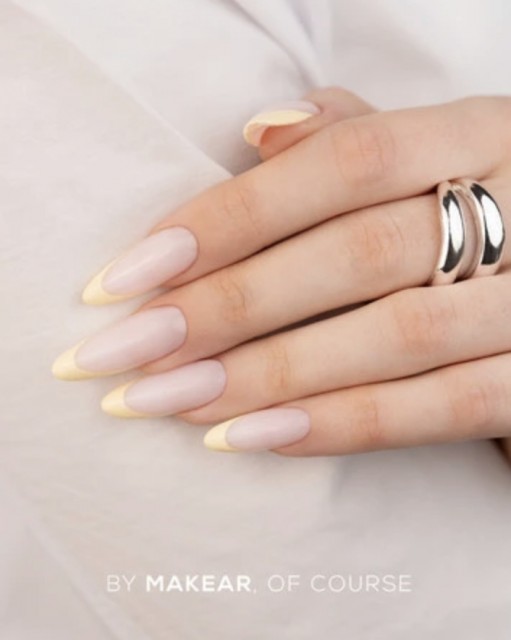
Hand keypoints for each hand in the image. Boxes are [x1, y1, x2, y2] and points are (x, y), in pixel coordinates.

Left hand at [52, 89, 510, 456]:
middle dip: (229, 305)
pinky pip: (445, 410)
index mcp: (481, 135)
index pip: (347, 160)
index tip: (131, 272)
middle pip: (359, 252)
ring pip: (395, 335)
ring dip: (268, 374)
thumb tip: (261, 130)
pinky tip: (250, 437)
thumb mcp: (427, 159)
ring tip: (169, 399)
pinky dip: (342, 425)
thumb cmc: (468, 218)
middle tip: (128, 348)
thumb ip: (352, 139)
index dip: (233, 215)